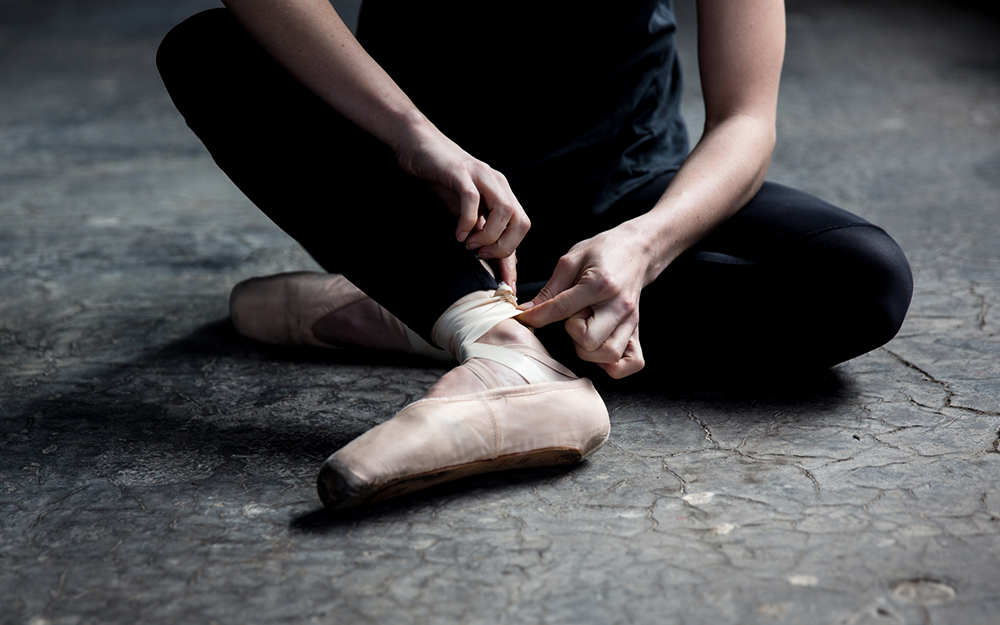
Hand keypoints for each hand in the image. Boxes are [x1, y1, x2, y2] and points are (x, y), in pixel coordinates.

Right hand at [394, 122, 528, 287]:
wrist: (419, 144)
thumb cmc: (441, 178)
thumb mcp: (464, 208)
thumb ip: (479, 231)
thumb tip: (492, 263)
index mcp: (503, 192)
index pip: (521, 228)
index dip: (513, 257)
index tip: (506, 284)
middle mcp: (498, 184)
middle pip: (521, 222)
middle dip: (504, 247)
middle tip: (481, 255)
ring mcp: (481, 176)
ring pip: (504, 211)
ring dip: (489, 235)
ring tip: (469, 244)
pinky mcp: (460, 172)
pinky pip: (472, 198)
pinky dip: (468, 220)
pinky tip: (458, 234)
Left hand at [517, 223, 651, 377]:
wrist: (636, 249)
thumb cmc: (603, 252)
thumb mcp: (571, 260)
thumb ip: (549, 289)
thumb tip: (525, 311)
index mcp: (599, 284)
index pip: (561, 310)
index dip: (536, 316)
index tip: (524, 318)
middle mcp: (619, 306)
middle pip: (588, 341)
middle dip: (572, 333)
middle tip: (573, 316)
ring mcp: (631, 321)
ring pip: (608, 355)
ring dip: (589, 349)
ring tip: (586, 328)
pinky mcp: (637, 330)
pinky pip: (632, 363)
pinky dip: (614, 364)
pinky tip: (599, 348)